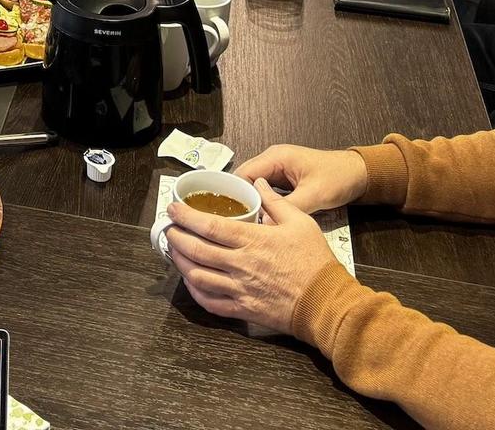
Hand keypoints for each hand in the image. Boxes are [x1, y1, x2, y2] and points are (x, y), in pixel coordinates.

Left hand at [163, 180, 338, 334]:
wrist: (326, 303)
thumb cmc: (315, 262)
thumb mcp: (300, 222)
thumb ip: (275, 202)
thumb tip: (258, 184)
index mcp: (253, 240)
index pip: (210, 225)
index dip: (186, 216)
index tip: (173, 209)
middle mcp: (241, 264)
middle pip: (197, 250)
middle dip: (177, 237)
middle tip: (168, 228)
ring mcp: (240, 289)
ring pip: (198, 277)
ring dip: (181, 263)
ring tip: (173, 252)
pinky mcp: (243, 310)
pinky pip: (211, 303)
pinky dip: (195, 293)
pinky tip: (191, 282)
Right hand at [233, 145, 368, 212]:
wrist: (359, 174)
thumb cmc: (338, 177)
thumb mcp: (315, 195)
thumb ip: (289, 208)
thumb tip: (266, 223)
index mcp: (276, 157)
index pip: (243, 173)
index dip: (234, 193)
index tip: (231, 214)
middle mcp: (272, 160)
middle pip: (244, 179)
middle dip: (238, 199)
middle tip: (234, 222)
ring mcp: (277, 169)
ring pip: (253, 186)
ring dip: (248, 202)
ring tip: (243, 222)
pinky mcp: (283, 179)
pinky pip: (264, 190)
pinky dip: (259, 202)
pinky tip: (258, 218)